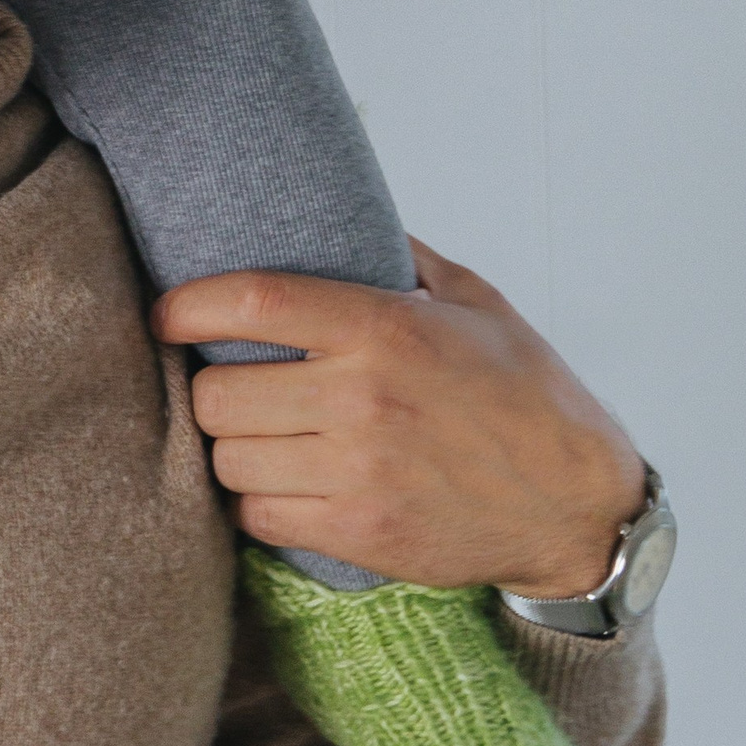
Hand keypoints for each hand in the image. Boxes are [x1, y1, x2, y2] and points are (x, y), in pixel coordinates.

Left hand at [152, 239, 647, 601]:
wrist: (578, 505)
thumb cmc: (525, 393)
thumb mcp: (476, 300)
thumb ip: (400, 255)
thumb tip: (334, 212)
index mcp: (386, 327)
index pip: (251, 301)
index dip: (187, 306)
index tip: (167, 314)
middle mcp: (363, 398)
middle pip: (219, 392)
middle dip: (212, 385)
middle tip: (233, 382)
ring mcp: (359, 472)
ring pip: (228, 458)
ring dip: (232, 446)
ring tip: (259, 433)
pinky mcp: (361, 532)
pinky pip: (257, 516)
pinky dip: (257, 500)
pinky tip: (283, 482)